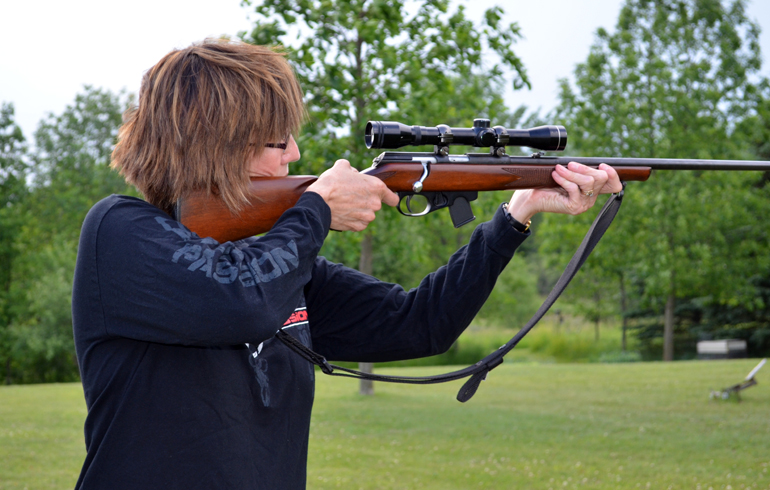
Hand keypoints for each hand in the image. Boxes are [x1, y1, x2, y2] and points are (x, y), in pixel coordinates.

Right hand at [306, 159, 398, 230]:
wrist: (318, 202)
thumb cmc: (331, 184)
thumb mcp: (342, 167)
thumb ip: (352, 169)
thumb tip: (352, 173)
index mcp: (376, 187)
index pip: (393, 197)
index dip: (390, 197)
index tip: (387, 198)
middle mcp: (375, 204)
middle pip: (376, 204)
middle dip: (366, 200)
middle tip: (352, 195)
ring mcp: (367, 217)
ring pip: (367, 214)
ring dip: (360, 210)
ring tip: (345, 204)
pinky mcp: (357, 227)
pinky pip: (359, 223)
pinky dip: (353, 219)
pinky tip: (343, 212)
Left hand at [507, 162, 622, 222]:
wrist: (531, 199)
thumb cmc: (547, 184)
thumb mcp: (567, 175)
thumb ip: (579, 170)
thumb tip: (589, 162)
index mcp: (592, 191)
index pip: (614, 185)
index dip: (613, 174)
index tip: (602, 165)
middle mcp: (590, 199)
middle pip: (601, 179)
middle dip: (585, 168)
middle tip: (570, 164)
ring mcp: (583, 204)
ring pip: (588, 182)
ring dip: (572, 173)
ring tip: (559, 169)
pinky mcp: (574, 207)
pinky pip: (574, 188)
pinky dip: (564, 178)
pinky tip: (555, 174)